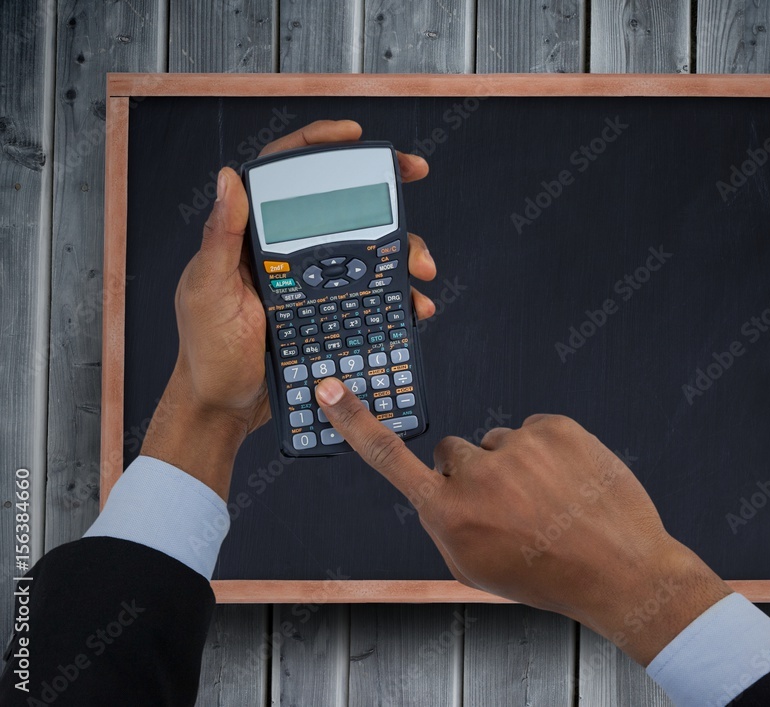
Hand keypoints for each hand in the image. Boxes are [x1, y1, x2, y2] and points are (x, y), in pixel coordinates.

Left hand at [141, 120, 436, 498]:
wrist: (225, 407)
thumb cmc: (206, 352)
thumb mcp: (209, 292)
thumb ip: (220, 237)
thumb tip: (228, 177)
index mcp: (250, 238)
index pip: (284, 176)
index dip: (318, 147)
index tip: (355, 136)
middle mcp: (283, 252)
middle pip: (339, 209)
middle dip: (381, 198)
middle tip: (412, 183)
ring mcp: (308, 283)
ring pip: (364, 252)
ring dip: (400, 253)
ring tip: (420, 269)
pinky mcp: (326, 312)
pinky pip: (370, 295)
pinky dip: (396, 297)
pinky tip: (413, 305)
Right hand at [313, 379, 731, 665]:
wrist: (620, 569)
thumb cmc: (546, 575)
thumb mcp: (475, 567)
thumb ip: (444, 522)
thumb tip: (440, 484)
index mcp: (449, 514)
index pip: (389, 458)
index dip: (354, 422)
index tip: (328, 387)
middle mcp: (476, 475)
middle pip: (455, 452)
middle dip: (474, 471)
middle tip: (512, 504)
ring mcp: (517, 446)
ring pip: (498, 442)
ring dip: (516, 464)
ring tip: (550, 501)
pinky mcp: (555, 427)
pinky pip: (535, 430)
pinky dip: (549, 451)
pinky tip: (568, 482)